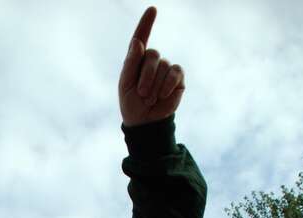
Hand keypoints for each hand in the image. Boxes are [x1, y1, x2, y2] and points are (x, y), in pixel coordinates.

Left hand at [118, 7, 184, 126]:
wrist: (145, 123)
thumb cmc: (131, 104)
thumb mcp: (125, 85)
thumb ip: (130, 63)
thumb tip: (137, 42)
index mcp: (137, 60)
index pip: (141, 37)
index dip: (146, 23)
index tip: (152, 9)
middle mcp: (153, 61)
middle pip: (153, 54)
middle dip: (146, 76)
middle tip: (141, 94)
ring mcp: (166, 68)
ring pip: (163, 66)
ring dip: (154, 86)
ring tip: (149, 99)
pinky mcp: (178, 78)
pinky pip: (175, 72)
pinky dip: (167, 84)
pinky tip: (162, 95)